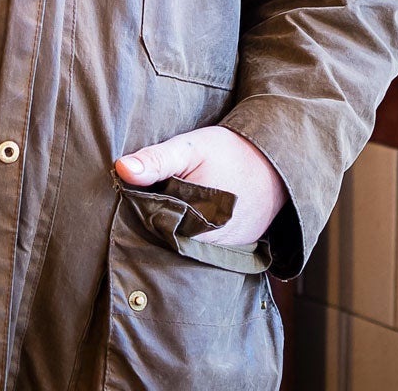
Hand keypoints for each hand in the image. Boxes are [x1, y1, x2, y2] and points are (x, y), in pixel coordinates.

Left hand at [114, 126, 285, 246]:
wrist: (276, 162)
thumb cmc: (230, 152)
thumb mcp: (190, 148)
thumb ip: (156, 160)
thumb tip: (121, 169)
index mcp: (194, 220)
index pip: (151, 228)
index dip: (141, 211)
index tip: (142, 193)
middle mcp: (210, 244)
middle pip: (167, 239)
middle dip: (157, 222)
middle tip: (162, 195)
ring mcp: (224, 250)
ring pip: (185, 245)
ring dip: (176, 230)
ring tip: (179, 203)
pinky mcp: (235, 249)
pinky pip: (205, 248)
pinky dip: (195, 235)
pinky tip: (194, 215)